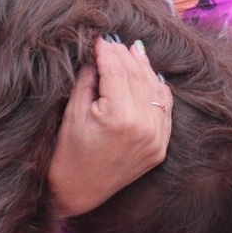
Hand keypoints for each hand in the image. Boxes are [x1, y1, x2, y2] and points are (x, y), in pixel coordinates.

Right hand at [49, 39, 173, 216]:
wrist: (76, 192)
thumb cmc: (67, 153)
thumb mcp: (73, 113)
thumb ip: (88, 80)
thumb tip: (99, 54)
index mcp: (118, 116)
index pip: (116, 71)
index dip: (107, 52)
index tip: (101, 39)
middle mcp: (143, 126)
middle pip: (137, 77)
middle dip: (125, 56)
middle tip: (116, 42)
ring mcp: (155, 138)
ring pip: (154, 91)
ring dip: (144, 69)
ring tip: (134, 52)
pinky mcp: (160, 148)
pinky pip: (164, 111)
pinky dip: (158, 91)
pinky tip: (151, 77)